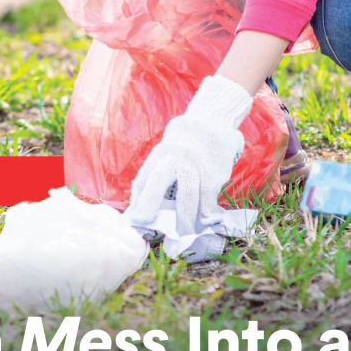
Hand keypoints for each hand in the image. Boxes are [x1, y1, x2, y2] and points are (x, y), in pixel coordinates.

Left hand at [123, 75, 252, 234]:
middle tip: (145, 223)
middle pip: (159, 181)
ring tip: (183, 232)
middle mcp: (174, 157)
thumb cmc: (187, 140)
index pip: (143, 179)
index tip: (135, 220)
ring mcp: (195, 164)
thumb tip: (140, 204)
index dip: (138, 201)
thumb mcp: (169, 147)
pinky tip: (206, 219)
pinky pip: (208, 198)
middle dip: (150, 204)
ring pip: (187, 196)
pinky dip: (206, 212)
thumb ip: (158, 170)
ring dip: (184, 218)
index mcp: (160, 154)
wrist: (215, 117)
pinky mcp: (213, 172)